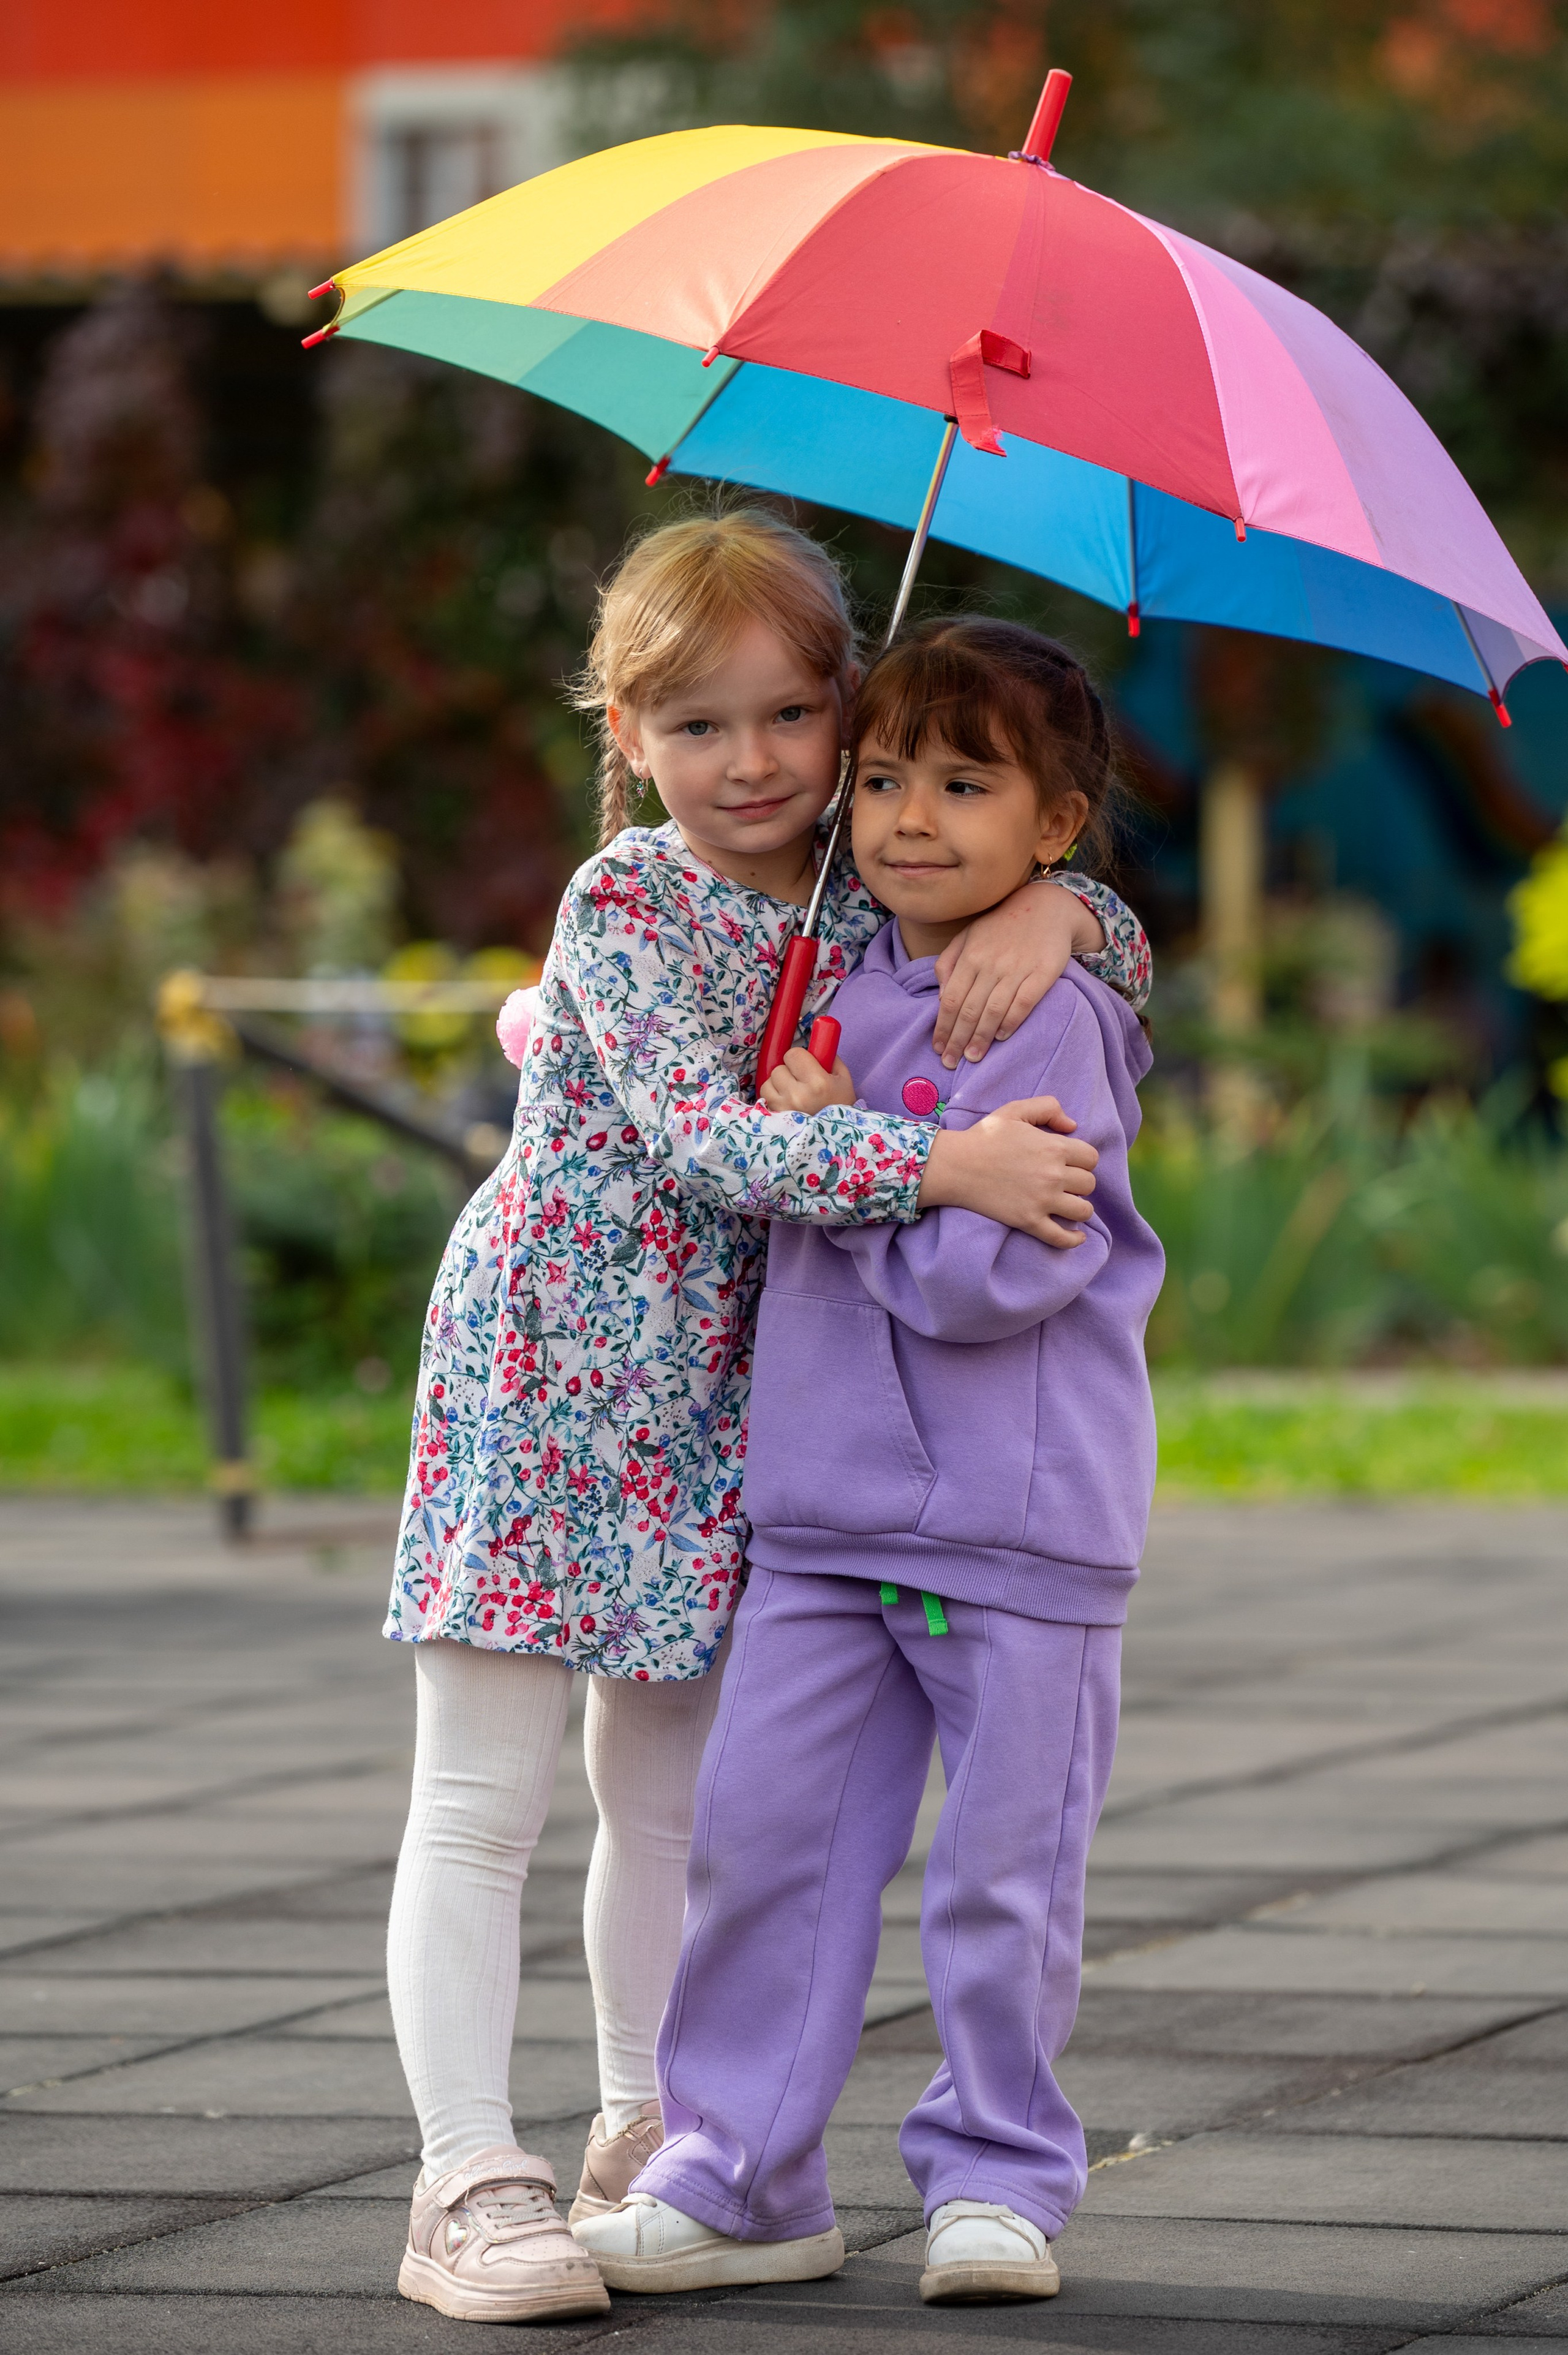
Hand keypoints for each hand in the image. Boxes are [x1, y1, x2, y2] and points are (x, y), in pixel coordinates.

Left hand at [761, 1046, 856, 1113]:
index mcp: (818, 1083)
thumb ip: (829, 1056)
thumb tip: (815, 1040)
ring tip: (792, 1093)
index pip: (793, 1054)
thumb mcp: (843, 1079)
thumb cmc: (841, 1106)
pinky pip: (765, 1097)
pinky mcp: (775, 1118)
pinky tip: (786, 1103)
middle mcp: (798, 1095)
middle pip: (779, 1068)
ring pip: (769, 1082)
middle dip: (789, 1071)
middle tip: (800, 1081)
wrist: (837, 1140)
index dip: (799, 1057)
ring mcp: (784, 1108)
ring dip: (778, 1084)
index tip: (806, 1065)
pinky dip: (773, 1097)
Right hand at [917, 1095, 1097, 1246]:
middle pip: (1089, 1184)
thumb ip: (1048, 1107)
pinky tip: (1077, 1235)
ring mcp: (1042, 1201)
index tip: (1070, 1162)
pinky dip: (1074, 1239)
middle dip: (1080, 1182)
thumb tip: (1072, 1126)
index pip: (1091, 1158)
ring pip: (1083, 1210)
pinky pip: (1061, 1237)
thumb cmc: (984, 1136)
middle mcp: (1053, 1175)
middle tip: (1064, 1182)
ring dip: (1080, 1208)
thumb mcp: (1015, 1110)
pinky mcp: (1029, 1221)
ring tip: (1068, 1204)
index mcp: (1054, 1147)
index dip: (1083, 1160)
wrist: (955, 1165)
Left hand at [933, 880, 1105, 1069]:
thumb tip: (941, 995)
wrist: (1047, 906)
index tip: (938, 1048)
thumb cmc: (1001, 925)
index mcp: (971, 955)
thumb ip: (949, 962)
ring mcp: (1018, 968)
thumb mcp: (968, 935)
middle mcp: (991, 963)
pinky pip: (1024, 1003)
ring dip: (981, 1038)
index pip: (951, 999)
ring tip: (972, 1058)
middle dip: (958, 1039)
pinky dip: (1011, 1022)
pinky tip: (1001, 1037)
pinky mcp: (1043, 973)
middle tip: (951, 1062)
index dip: (943, 1026)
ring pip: (994, 1010)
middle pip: (970, 1009)